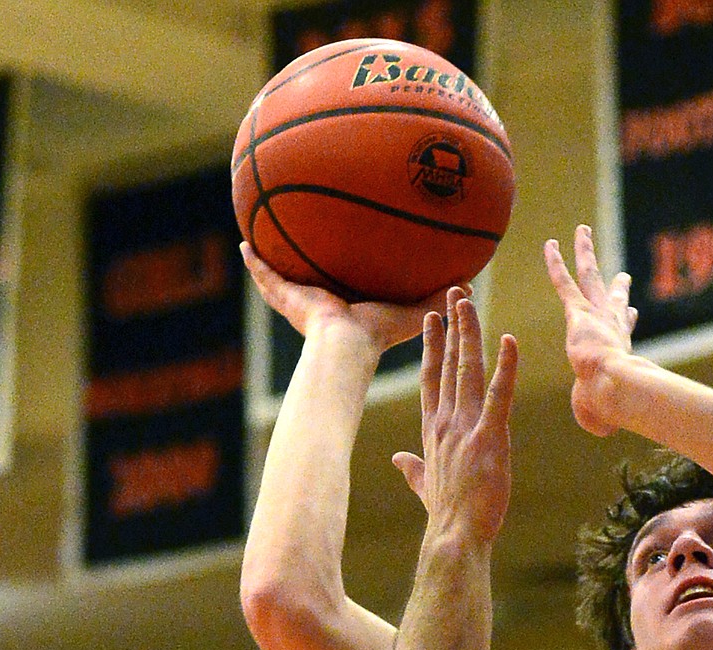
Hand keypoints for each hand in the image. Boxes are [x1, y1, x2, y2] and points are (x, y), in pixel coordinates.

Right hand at [241, 242, 447, 354]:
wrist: (346, 345)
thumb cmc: (376, 336)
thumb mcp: (410, 313)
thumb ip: (436, 299)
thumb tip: (468, 286)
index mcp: (345, 312)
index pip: (342, 294)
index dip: (343, 284)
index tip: (340, 273)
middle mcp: (319, 307)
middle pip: (309, 285)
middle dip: (304, 271)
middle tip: (296, 250)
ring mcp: (299, 303)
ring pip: (282, 281)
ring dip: (272, 265)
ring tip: (259, 241)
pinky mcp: (286, 298)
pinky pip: (267, 277)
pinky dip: (255, 264)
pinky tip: (244, 245)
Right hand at [392, 289, 518, 546]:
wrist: (455, 537)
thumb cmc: (446, 516)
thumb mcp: (425, 486)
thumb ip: (413, 470)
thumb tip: (399, 460)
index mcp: (433, 432)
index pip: (431, 380)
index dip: (431, 347)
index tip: (432, 320)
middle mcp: (445, 423)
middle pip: (446, 365)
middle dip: (450, 327)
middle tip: (453, 294)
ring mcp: (465, 429)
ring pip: (467, 371)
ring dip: (469, 334)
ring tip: (468, 303)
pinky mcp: (489, 438)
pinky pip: (499, 395)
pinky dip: (505, 367)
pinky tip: (509, 341)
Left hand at [544, 224, 637, 436]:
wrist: (614, 386)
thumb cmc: (611, 406)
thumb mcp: (605, 415)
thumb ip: (600, 417)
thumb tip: (603, 428)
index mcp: (620, 351)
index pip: (625, 331)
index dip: (627, 321)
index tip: (631, 312)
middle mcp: (613, 327)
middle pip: (614, 300)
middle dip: (617, 287)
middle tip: (621, 276)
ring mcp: (597, 314)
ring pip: (590, 276)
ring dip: (586, 252)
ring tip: (581, 231)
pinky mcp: (579, 311)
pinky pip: (564, 281)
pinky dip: (556, 262)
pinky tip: (550, 243)